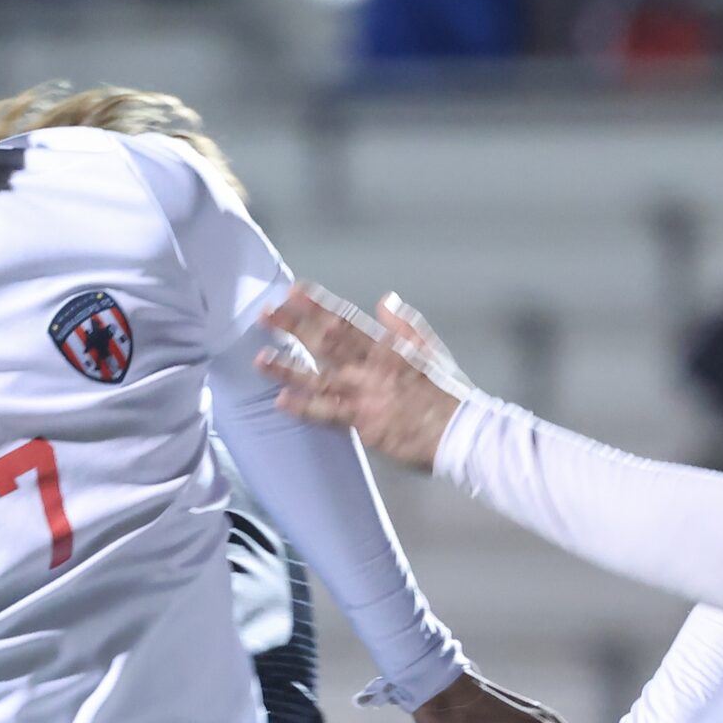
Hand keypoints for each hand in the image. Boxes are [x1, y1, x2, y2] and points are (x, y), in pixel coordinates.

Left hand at [258, 285, 471, 469]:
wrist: (463, 433)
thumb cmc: (449, 394)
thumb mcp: (431, 351)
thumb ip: (405, 325)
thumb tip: (385, 299)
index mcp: (388, 348)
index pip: (347, 320)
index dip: (318, 304)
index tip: (294, 290)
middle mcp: (373, 368)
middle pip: (326, 342)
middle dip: (294, 326)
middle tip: (265, 312)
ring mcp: (367, 395)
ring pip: (320, 377)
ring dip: (288, 367)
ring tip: (259, 358)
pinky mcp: (365, 424)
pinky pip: (330, 414)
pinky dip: (305, 407)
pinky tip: (281, 400)